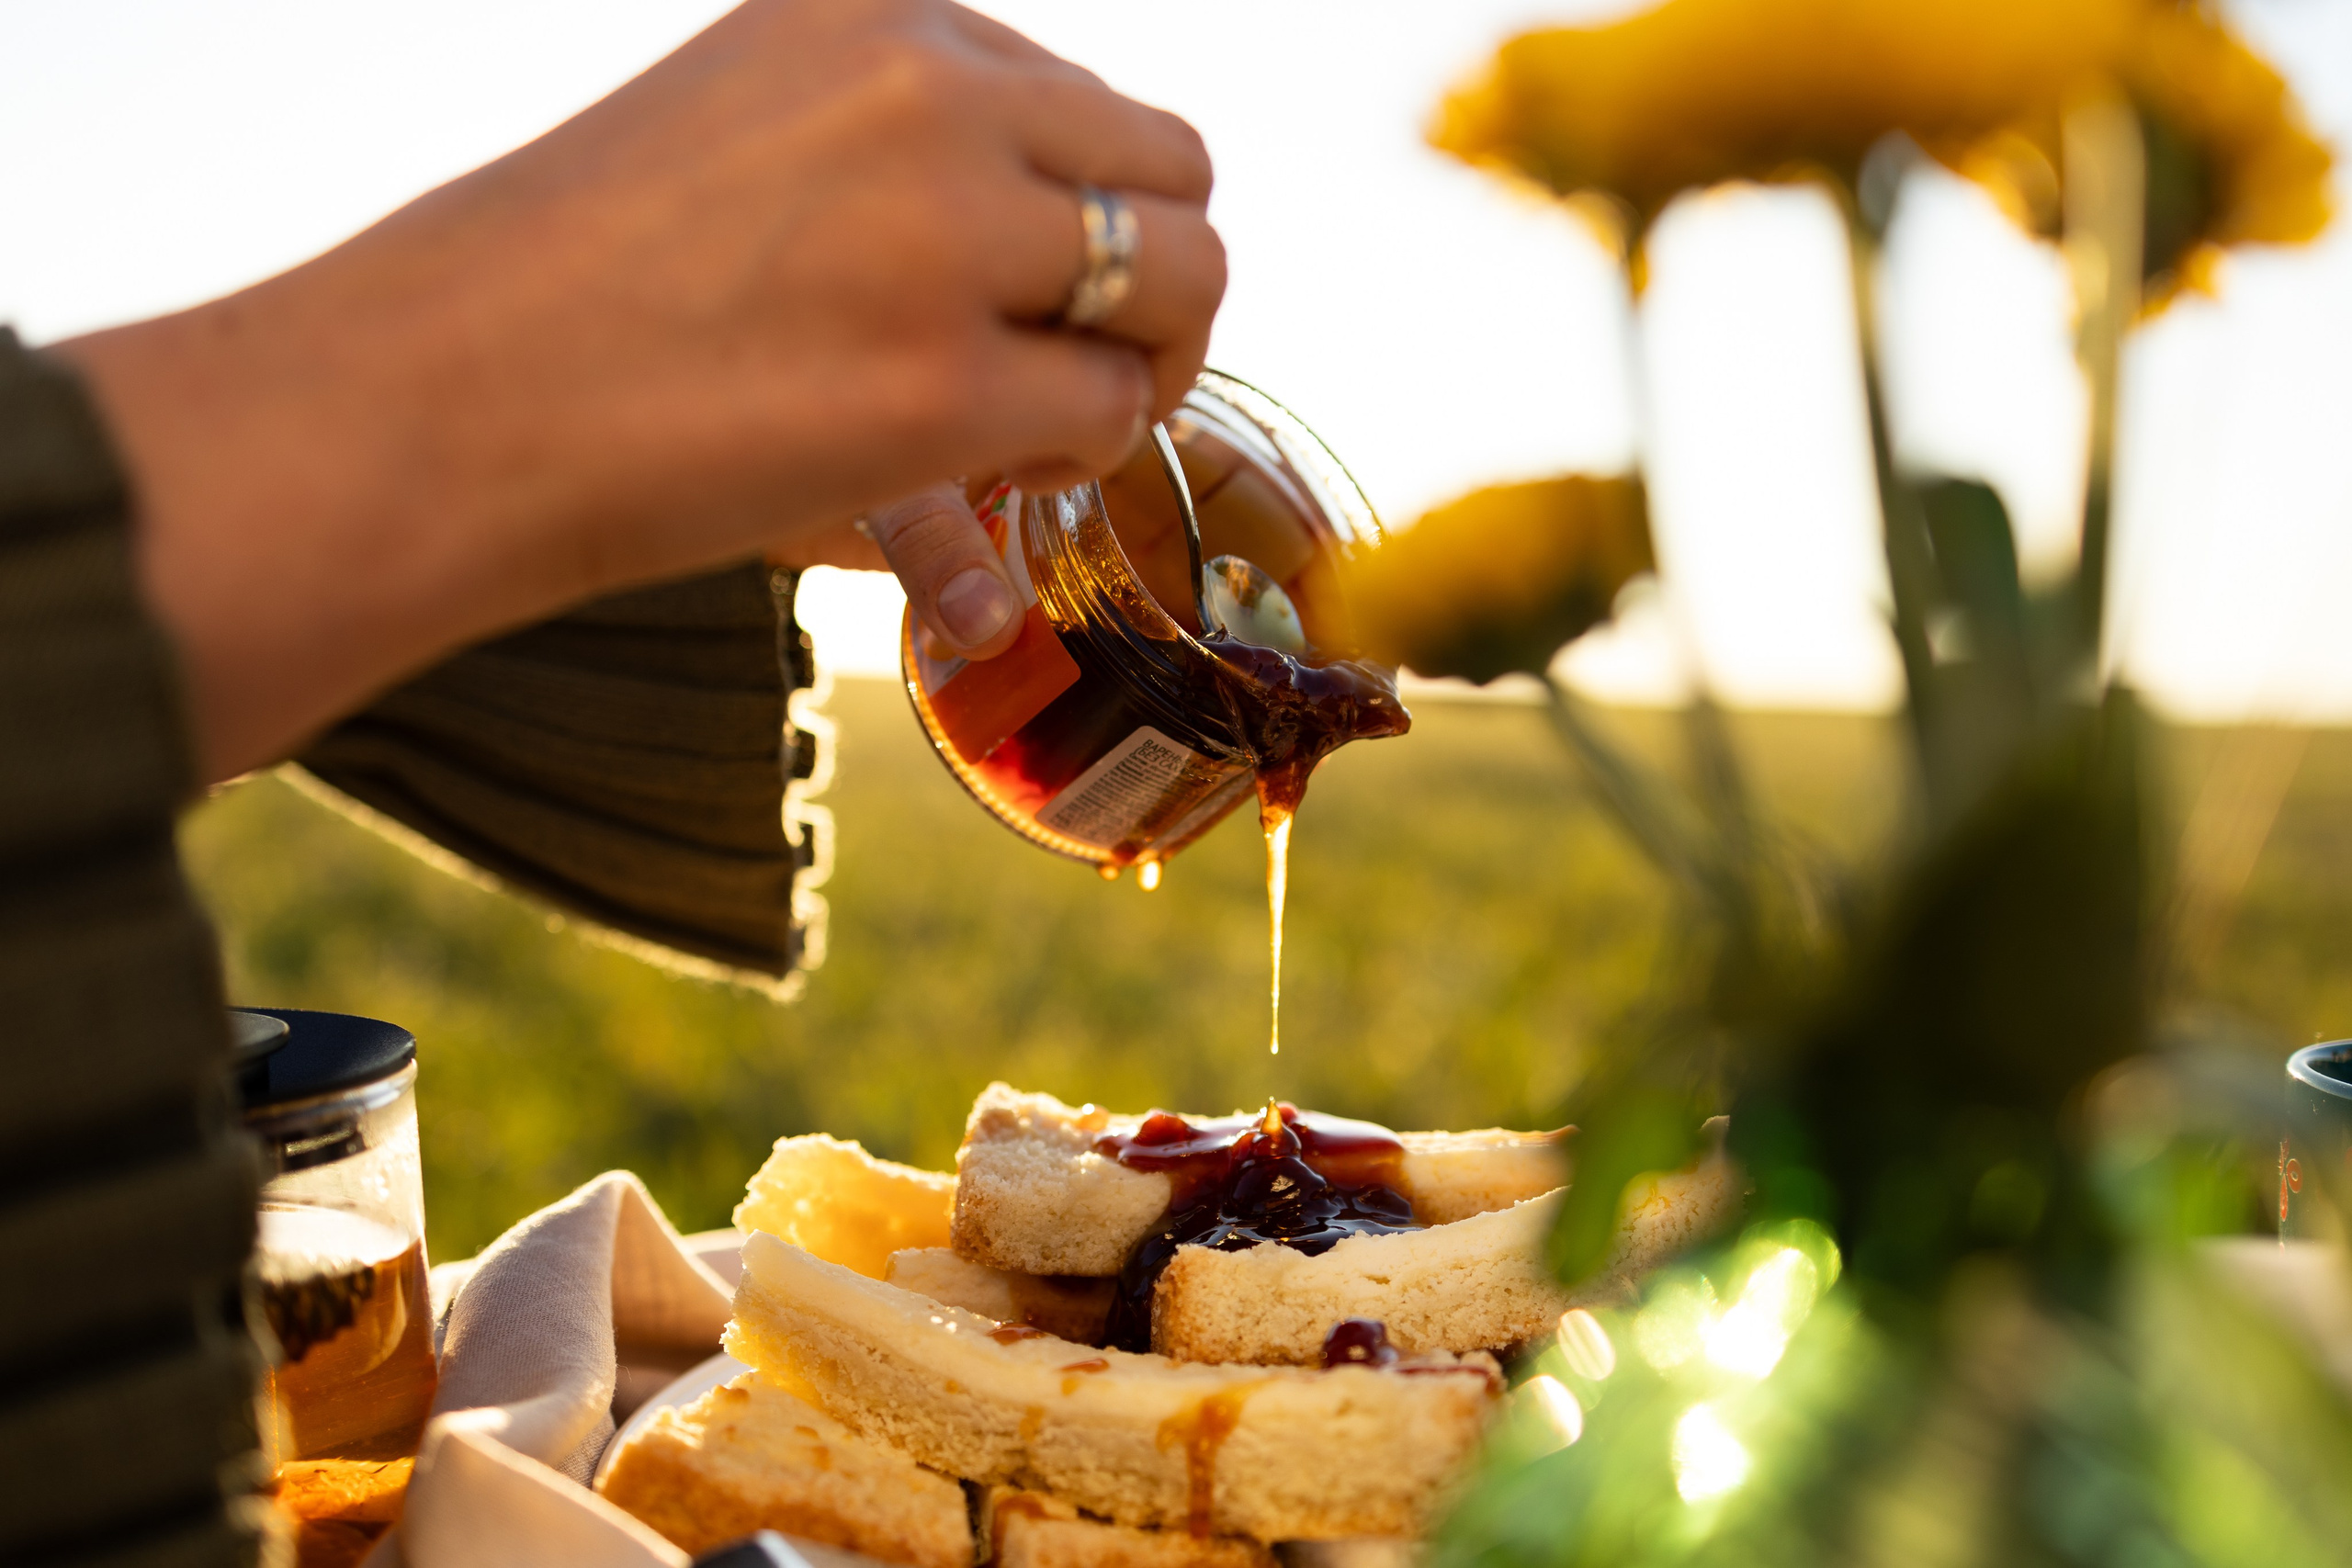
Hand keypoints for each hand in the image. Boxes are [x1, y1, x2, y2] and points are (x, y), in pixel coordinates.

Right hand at [54, 0, 1224, 781]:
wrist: (437, 401)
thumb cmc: (577, 294)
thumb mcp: (748, 138)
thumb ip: (893, 152)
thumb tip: (1053, 230)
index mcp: (876, 12)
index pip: (1079, 103)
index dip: (1077, 217)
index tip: (1013, 294)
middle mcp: (925, 85)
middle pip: (1171, 168)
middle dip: (1155, 283)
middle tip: (1079, 371)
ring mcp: (944, 224)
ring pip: (1186, 276)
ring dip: (1142, 365)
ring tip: (1037, 426)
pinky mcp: (946, 379)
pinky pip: (1115, 410)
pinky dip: (1079, 456)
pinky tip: (982, 475)